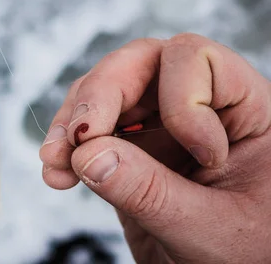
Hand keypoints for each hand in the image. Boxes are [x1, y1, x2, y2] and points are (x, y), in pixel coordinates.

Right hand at [39, 34, 270, 262]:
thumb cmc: (250, 257)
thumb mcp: (211, 229)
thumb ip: (151, 191)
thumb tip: (87, 153)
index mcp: (245, 110)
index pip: (198, 61)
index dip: (182, 98)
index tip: (195, 156)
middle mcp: (199, 107)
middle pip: (140, 63)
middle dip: (100, 96)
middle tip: (76, 136)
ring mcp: (160, 126)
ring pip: (106, 90)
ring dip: (73, 122)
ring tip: (54, 162)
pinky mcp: (131, 149)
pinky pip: (90, 128)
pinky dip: (67, 146)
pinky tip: (57, 173)